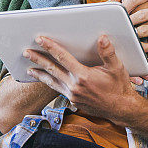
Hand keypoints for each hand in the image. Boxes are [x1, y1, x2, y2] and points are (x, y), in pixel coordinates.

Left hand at [23, 35, 138, 122]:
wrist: (121, 109)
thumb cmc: (119, 87)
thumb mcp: (117, 68)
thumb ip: (108, 53)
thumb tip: (102, 38)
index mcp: (83, 76)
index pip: (63, 58)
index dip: (50, 47)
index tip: (40, 39)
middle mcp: (75, 86)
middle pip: (52, 69)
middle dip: (38, 59)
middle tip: (26, 51)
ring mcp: (72, 95)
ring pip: (52, 81)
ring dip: (40, 73)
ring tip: (29, 68)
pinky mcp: (73, 100)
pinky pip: (57, 89)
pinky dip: (49, 83)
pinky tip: (45, 79)